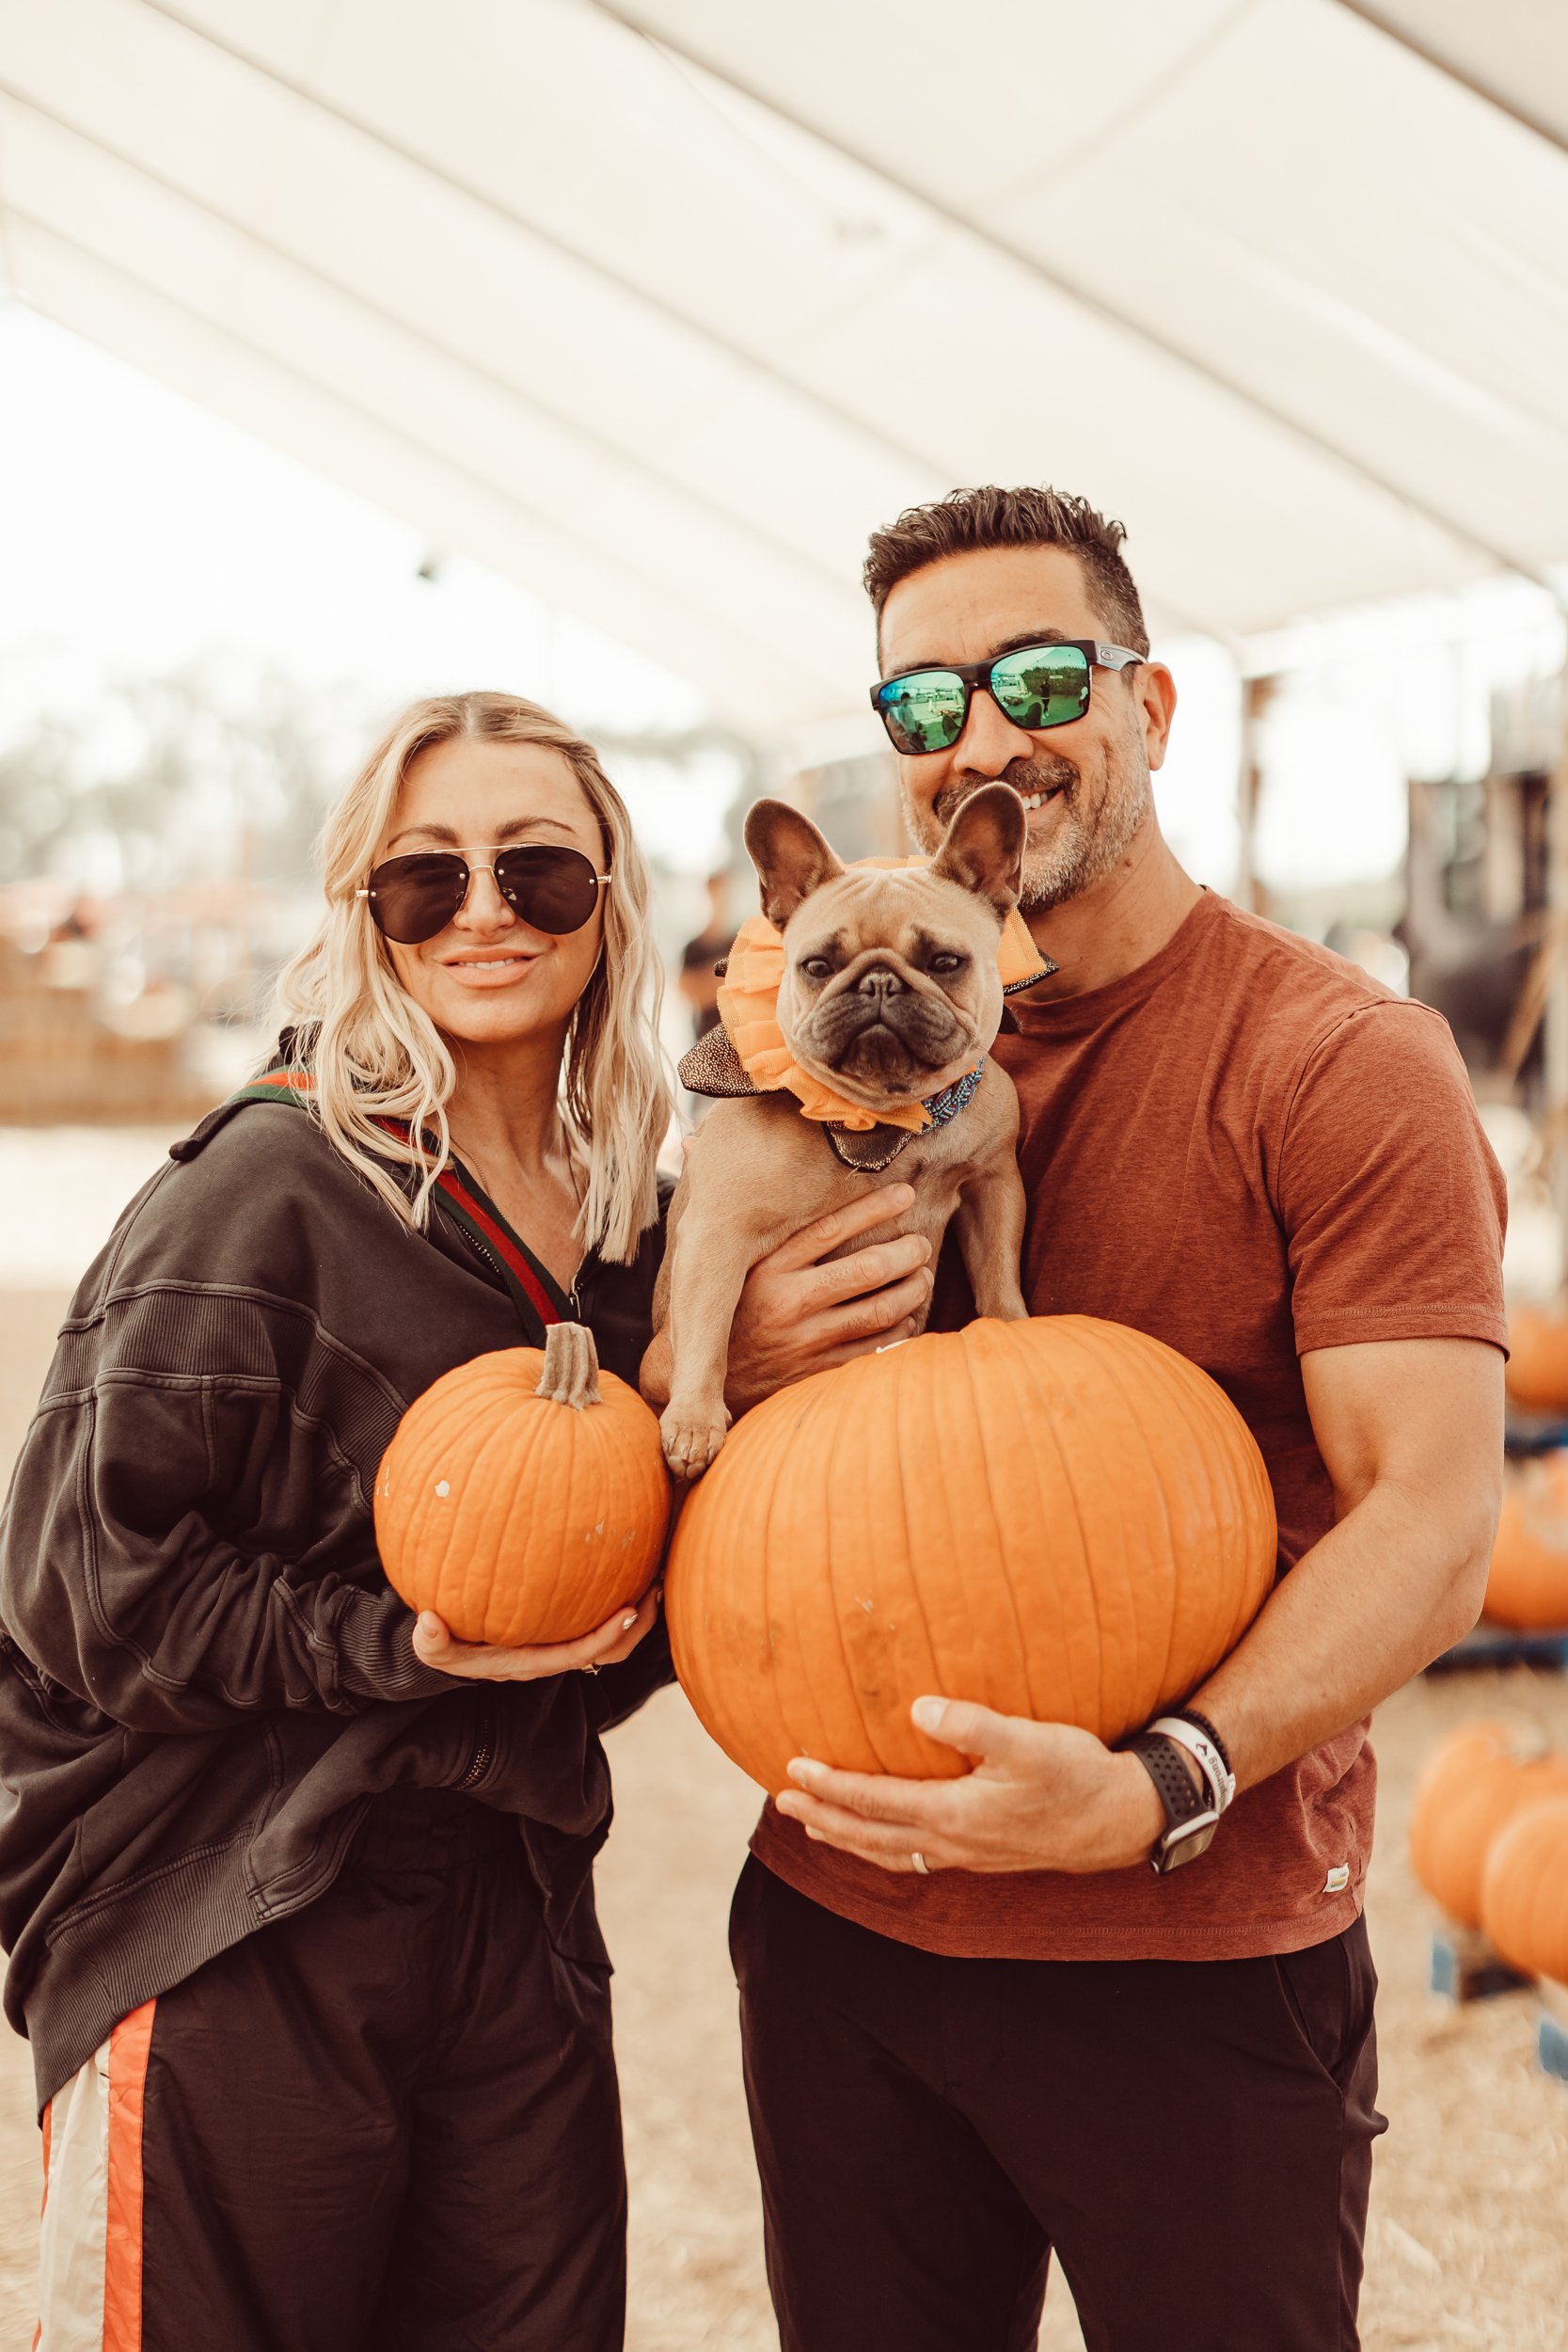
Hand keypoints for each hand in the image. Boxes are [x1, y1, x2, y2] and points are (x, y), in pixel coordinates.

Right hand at [411, 1583, 660, 1681]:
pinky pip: (600, 1615)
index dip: (607, 1636)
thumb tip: (427, 1622)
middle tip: (656, 1585)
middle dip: (638, 1624)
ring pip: (614, 1637)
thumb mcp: (434, 1648)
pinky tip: (628, 1560)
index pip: (579, 1654)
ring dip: (637, 1611)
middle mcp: (555, 1655)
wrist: (451, 1645)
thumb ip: (430, 1642)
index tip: (628, 1609)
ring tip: (654, 1573)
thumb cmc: (448, 1644)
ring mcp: (562, 1641)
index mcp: (533, 1662)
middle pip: (611, 1650)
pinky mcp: (564, 1625)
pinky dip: (618, 1594)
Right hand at [722, 1183, 933, 1414]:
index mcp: (767, 1269)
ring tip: (923, 1277)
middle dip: (906, 1253)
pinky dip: (900, 1329)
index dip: (874, 1208)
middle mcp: (789, 1303)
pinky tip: (907, 1316)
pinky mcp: (818, 1371)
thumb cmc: (724, 1309)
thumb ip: (746, 1221)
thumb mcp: (728, 1263)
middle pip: (867, 1269)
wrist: (708, 1379)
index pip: (831, 1229)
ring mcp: (806, 1340)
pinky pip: (874, 1348)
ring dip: (912, 1290)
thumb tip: (711, 1152)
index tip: (905, 1194)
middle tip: (921, 1244)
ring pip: (879, 1310)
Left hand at [773, 1696, 1165, 1874]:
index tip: (792, 1768)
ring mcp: (966, 1855)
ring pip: (889, 1851)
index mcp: (955, 1815)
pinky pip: (913, 1856)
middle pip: (869, 1835)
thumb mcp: (1029, 1741)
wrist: (1120, 1821)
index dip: (830, 1786)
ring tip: (814, 1823)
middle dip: (823, 1817)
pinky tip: (879, 1837)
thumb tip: (918, 1709)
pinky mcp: (981, 1855)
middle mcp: (952, 1843)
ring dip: (847, 1837)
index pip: (874, 1801)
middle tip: (781, 1801)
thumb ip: (973, 1724)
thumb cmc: (1077, 1774)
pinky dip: (882, 1847)